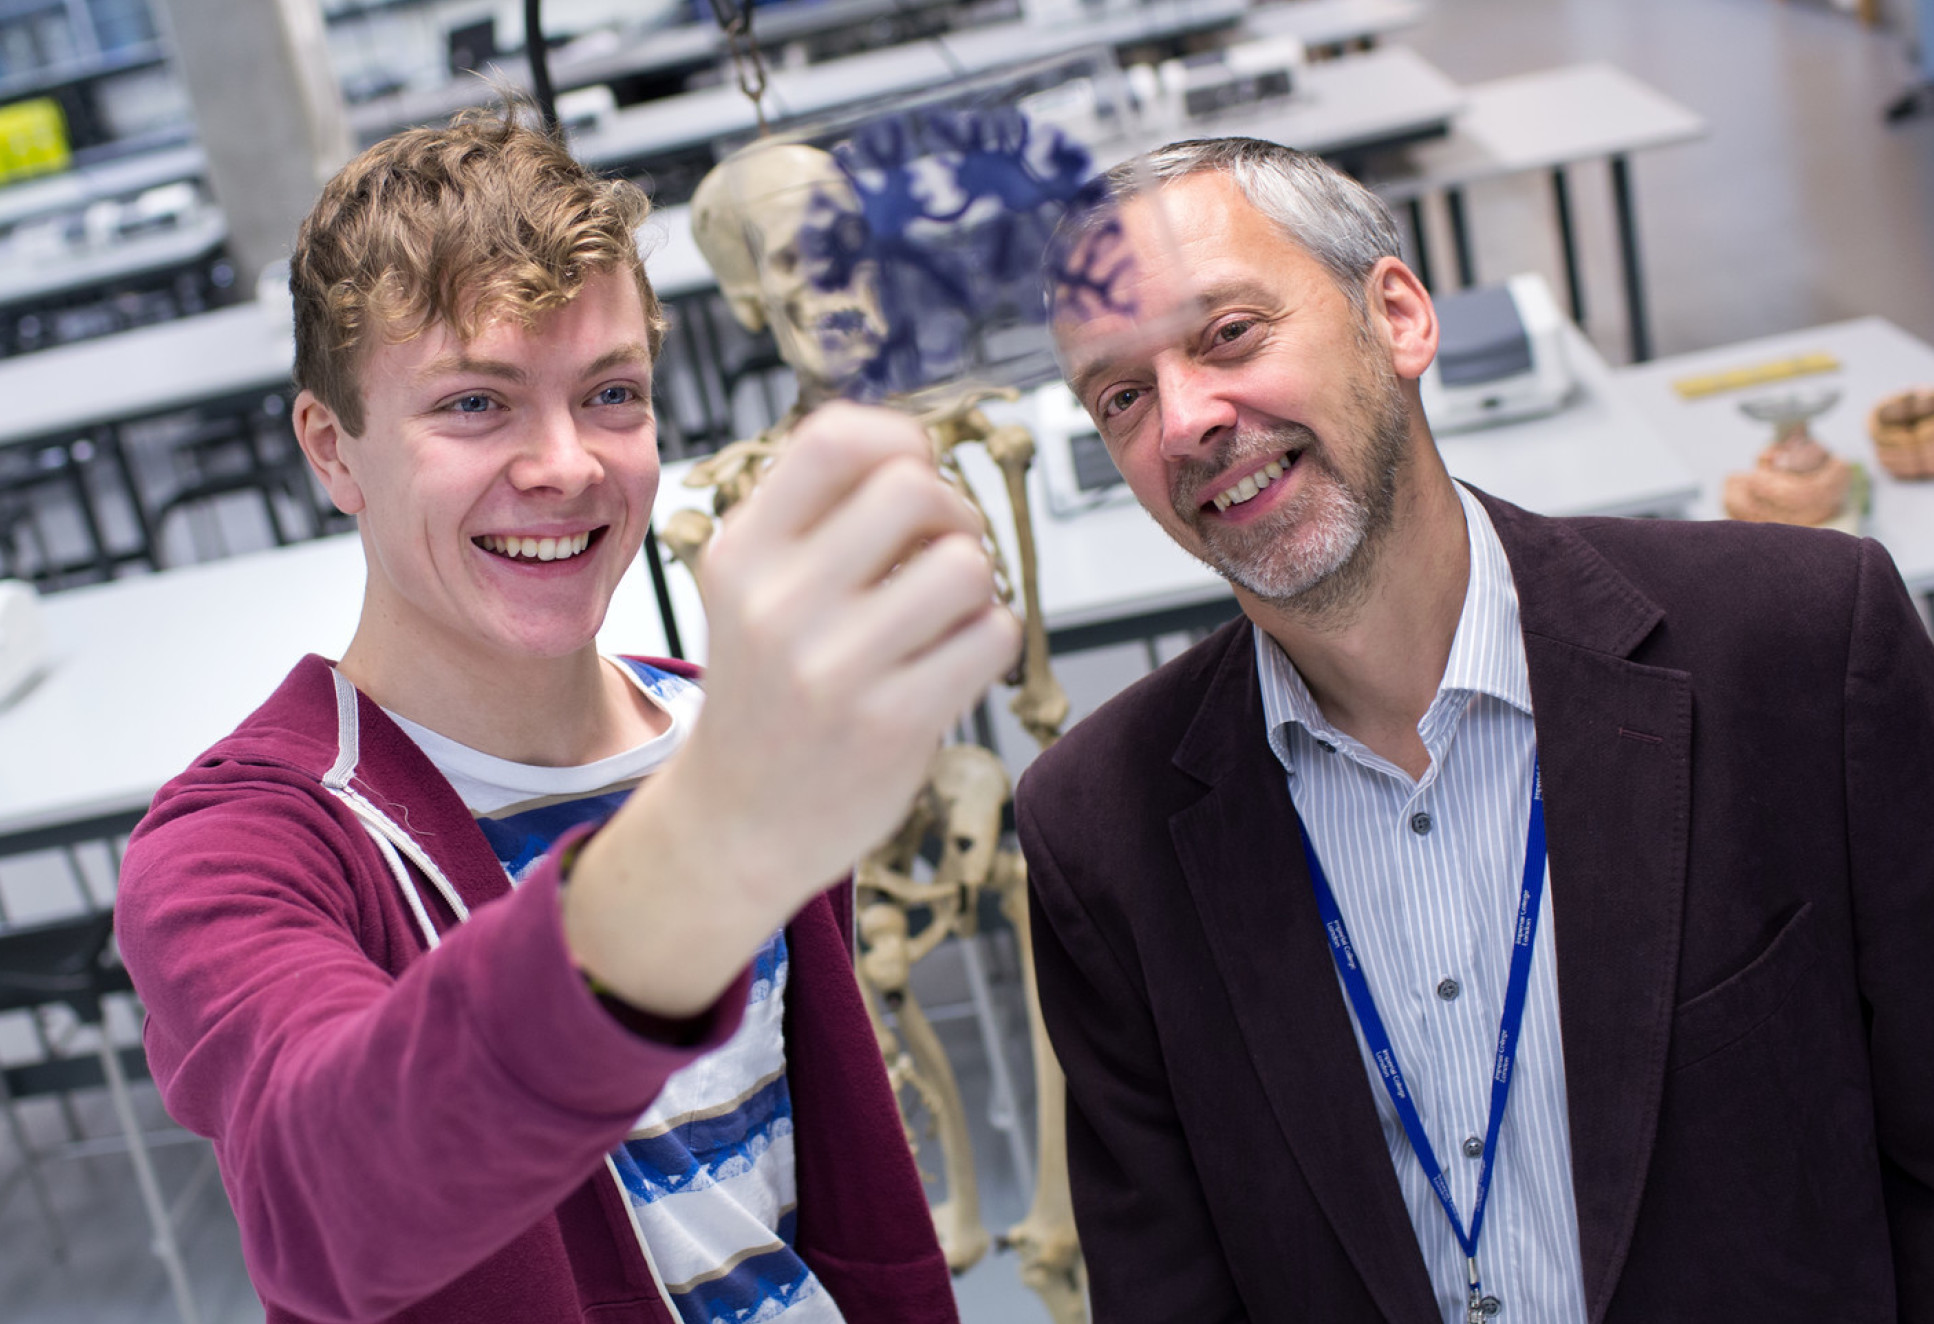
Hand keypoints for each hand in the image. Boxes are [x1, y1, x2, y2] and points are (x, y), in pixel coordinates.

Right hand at [567, 403, 1021, 1014]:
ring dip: (976, 581)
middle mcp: (779, 604)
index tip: (912, 475)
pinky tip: (951, 662)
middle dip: (952, 511)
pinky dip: (989, 639)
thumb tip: (917, 452)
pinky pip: (991, 635)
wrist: (738, 823)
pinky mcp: (892, 725)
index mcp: (742, 554)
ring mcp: (834, 669)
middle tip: (941, 551)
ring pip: (966, 564)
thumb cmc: (767, 690)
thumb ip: (816, 516)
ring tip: (944, 615)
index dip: (898, 440)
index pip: (833, 439)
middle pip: (915, 488)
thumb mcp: (753, 588)